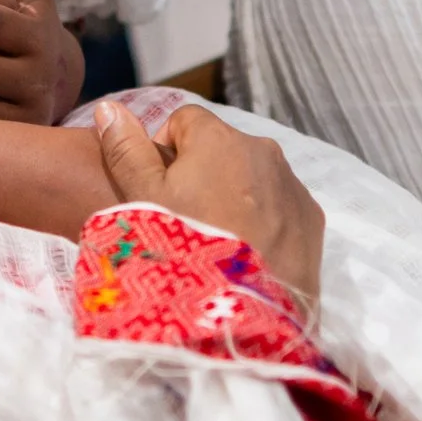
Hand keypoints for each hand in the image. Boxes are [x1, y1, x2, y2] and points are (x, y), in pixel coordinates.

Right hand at [94, 101, 325, 303]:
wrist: (241, 312)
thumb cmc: (183, 247)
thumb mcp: (142, 199)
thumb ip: (126, 149)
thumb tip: (110, 108)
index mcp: (218, 138)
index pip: (185, 120)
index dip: (166, 151)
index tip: (161, 191)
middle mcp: (262, 149)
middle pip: (222, 148)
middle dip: (203, 174)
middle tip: (187, 221)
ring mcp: (291, 184)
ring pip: (253, 176)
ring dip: (235, 195)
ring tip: (217, 241)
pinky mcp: (311, 218)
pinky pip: (281, 204)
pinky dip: (265, 219)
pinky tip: (248, 253)